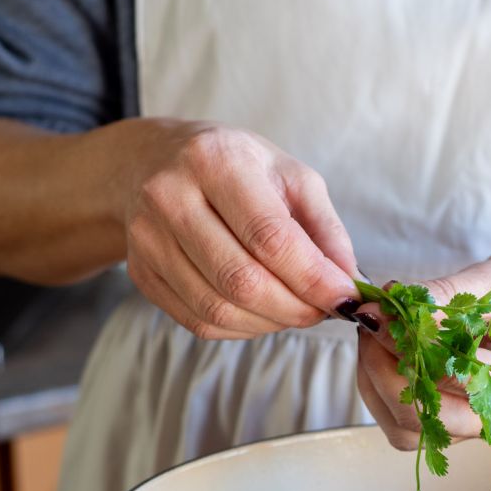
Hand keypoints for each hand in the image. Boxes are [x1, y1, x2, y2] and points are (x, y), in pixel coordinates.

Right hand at [124, 121, 359, 338]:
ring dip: (270, 322)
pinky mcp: (141, 272)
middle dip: (294, 308)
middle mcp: (171, 196)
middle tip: (323, 311)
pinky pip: (198, 321)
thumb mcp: (289, 176)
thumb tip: (349, 283)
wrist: (153, 162)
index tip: (345, 298)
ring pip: (217, 308)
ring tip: (295, 310)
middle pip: (240, 280)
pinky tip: (262, 313)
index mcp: (216, 161)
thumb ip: (325, 228)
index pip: (269, 236)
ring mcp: (148, 238)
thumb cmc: (234, 168)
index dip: (312, 278)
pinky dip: (242, 328)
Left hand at [355, 228, 490, 448]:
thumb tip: (385, 310)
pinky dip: (387, 383)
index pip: (453, 387)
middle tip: (371, 323)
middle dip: (383, 373)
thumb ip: (445, 298)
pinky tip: (387, 343)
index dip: (406, 352)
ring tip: (377, 330)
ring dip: (379, 382)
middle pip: (422, 425)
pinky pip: (412, 416)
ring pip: (408, 428)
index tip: (379, 313)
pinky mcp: (463, 412)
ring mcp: (485, 421)